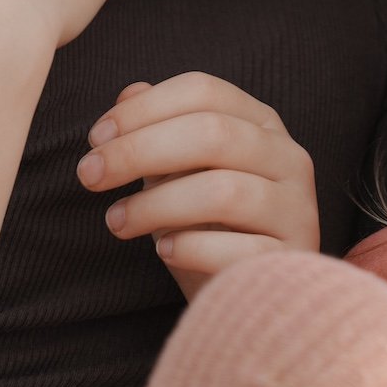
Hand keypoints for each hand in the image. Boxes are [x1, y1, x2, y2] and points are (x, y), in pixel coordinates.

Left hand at [78, 72, 320, 301]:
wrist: (246, 296)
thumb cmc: (207, 226)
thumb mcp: (177, 173)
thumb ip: (158, 130)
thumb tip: (129, 92)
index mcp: (261, 123)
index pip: (203, 90)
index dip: (143, 109)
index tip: (95, 138)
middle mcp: (288, 158)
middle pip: (211, 132)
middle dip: (138, 151)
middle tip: (88, 175)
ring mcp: (298, 210)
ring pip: (222, 191)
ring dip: (154, 205)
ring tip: (117, 221)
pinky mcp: (291, 260)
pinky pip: (237, 250)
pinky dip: (190, 247)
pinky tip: (164, 251)